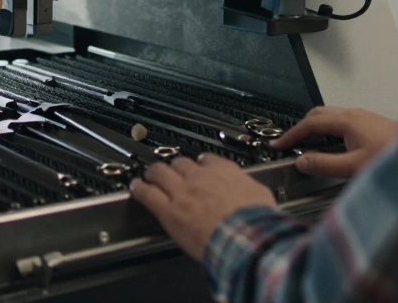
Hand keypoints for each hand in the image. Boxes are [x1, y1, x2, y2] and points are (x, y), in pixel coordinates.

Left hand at [130, 154, 277, 260]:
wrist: (245, 238)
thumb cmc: (256, 222)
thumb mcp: (261, 196)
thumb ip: (250, 188)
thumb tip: (254, 192)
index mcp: (225, 172)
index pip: (207, 159)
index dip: (200, 164)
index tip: (198, 167)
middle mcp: (201, 177)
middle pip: (180, 163)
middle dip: (175, 167)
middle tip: (172, 172)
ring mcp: (182, 192)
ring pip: (160, 172)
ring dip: (154, 173)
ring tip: (150, 175)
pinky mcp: (169, 210)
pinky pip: (147, 193)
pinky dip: (139, 188)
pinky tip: (135, 187)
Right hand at [271, 107, 397, 177]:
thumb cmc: (396, 158)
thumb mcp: (354, 167)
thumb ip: (324, 164)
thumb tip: (302, 160)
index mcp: (348, 121)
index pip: (310, 123)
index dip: (291, 134)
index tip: (278, 144)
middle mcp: (356, 115)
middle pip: (319, 114)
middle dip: (301, 128)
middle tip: (290, 143)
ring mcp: (366, 118)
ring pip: (333, 118)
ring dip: (317, 130)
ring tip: (309, 148)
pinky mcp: (374, 126)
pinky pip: (344, 123)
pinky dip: (331, 133)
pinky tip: (336, 149)